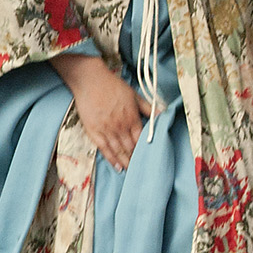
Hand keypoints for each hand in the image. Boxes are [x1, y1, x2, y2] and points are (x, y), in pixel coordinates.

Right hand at [51, 52, 151, 169]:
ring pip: (119, 151)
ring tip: (132, 172)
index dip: (146, 150)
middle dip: (137, 159)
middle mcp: (120, 126)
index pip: (141, 139)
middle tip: (142, 169)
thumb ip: (148, 107)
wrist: (90, 81)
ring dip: (126, 162)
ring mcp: (107, 130)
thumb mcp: (134, 95)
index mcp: (132, 118)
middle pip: (131, 148)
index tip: (150, 158)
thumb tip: (162, 114)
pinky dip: (112, 159)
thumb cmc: (113, 86)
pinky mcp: (94, 131)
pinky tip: (117, 167)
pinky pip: (104, 149)